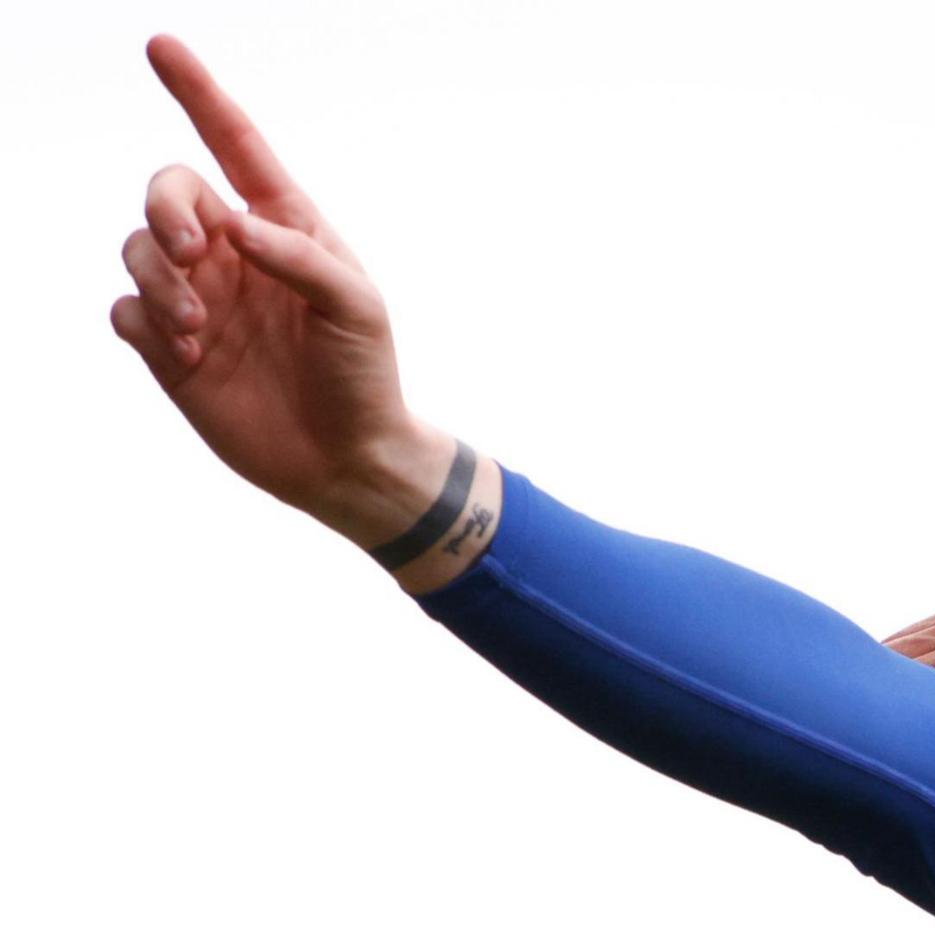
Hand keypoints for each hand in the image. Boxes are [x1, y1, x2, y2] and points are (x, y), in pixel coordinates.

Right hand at [106, 36, 454, 554]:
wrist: (346, 458)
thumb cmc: (364, 375)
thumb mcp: (356, 309)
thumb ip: (300, 259)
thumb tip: (235, 225)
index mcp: (284, 227)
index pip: (234, 145)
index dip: (197, 93)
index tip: (161, 46)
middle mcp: (233, 252)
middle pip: (167, 191)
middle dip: (165, 210)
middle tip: (192, 250)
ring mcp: (198, 296)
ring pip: (136, 249)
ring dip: (159, 279)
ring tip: (200, 328)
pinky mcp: (169, 346)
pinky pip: (126, 309)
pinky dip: (146, 321)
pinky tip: (189, 353)